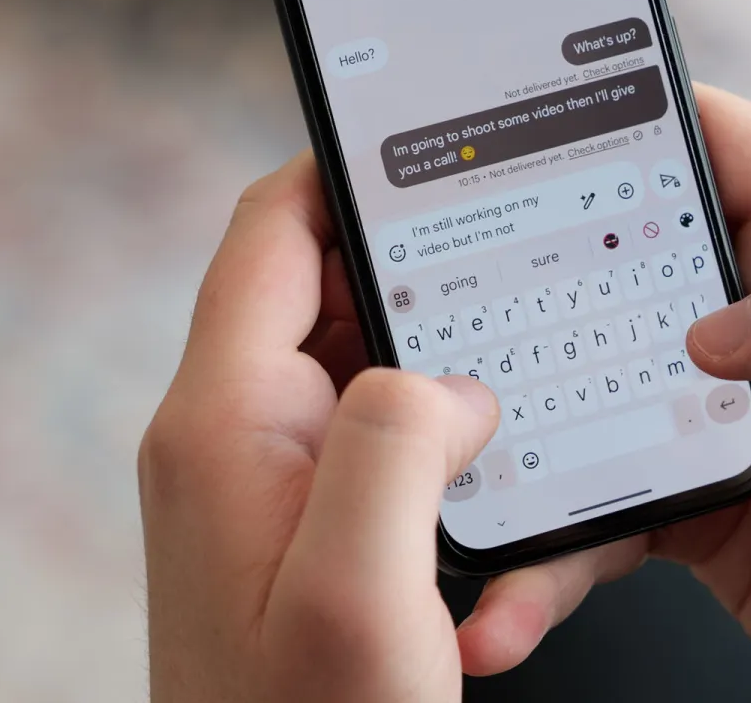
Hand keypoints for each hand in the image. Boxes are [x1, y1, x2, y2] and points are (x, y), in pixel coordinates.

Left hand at [138, 156, 636, 701]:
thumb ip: (398, 441)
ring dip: (452, 385)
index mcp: (228, 419)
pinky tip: (496, 503)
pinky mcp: (315, 525)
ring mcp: (276, 482)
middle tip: (522, 289)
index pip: (273, 233)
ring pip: (375, 372)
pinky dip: (449, 454)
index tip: (443, 163)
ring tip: (517, 418)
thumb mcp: (361, 587)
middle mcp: (242, 437)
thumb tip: (454, 384)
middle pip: (336, 295)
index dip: (351, 177)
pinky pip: (388, 447)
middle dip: (434, 289)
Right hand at [465, 87, 750, 701]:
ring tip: (451, 479)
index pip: (715, 144)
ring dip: (515, 432)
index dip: (622, 124)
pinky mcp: (689, 500)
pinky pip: (592, 507)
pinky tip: (511, 599)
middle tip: (444, 316)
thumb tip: (712, 322)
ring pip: (582, 386)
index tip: (522, 142)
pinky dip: (544, 553)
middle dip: (523, 278)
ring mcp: (717, 412)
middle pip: (616, 257)